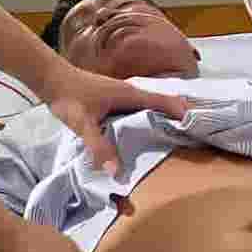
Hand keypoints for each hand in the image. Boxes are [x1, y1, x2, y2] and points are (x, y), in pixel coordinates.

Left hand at [42, 58, 188, 176]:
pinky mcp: (115, 101)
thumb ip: (99, 146)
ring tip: (179, 140)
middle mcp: (131, 93)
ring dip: (163, 120)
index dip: (183, 113)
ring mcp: (123, 96)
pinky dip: (148, 121)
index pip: (165, 102)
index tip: (201, 128)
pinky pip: (138, 112)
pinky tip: (147, 136)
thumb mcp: (83, 123)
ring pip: (151, 109)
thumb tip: (116, 172)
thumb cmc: (68, 96)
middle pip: (162, 106)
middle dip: (178, 119)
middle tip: (196, 139)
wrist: (50, 79)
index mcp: (130, 94)